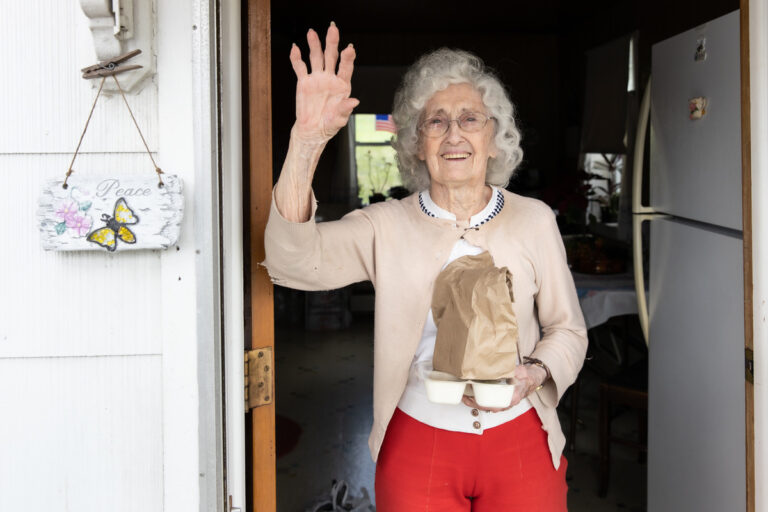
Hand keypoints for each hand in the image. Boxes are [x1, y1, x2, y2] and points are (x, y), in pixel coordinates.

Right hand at [290, 23, 358, 144]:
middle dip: (332, 42)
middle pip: (331, 56)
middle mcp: (330, 78)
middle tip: (333, 28)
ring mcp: (317, 78)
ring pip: (316, 57)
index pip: (346, 68)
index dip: (348, 58)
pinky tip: (295, 48)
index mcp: (342, 85)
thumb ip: (345, 109)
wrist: (312, 130)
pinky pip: (299, 67)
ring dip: (315, 45)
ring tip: (312, 33)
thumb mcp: (339, 119)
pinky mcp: (304, 82)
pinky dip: (296, 58)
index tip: (350, 49)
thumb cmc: (329, 125)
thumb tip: (355, 101)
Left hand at [461, 363, 547, 412]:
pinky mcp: (501, 400)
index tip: (470, 399)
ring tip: (465, 397)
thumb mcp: (521, 372)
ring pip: (487, 406)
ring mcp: (504, 403)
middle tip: (464, 398)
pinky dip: (480, 400)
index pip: (492, 406)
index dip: (479, 404)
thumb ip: (515, 372)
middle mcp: (507, 403)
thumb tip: (507, 370)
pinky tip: (473, 395)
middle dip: (474, 404)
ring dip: (475, 403)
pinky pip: (489, 403)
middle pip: (487, 407)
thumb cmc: (526, 377)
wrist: (532, 379)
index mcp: (511, 399)